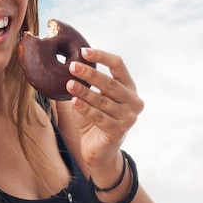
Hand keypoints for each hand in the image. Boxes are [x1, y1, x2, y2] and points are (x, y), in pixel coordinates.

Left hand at [57, 47, 143, 174]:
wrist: (98, 151)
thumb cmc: (94, 118)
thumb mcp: (92, 96)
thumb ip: (87, 82)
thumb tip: (69, 61)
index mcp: (129, 86)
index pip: (118, 65)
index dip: (101, 56)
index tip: (83, 51)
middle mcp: (133, 101)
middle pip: (110, 83)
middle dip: (90, 74)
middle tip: (72, 66)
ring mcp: (129, 117)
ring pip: (103, 100)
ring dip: (84, 91)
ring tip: (69, 84)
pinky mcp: (119, 131)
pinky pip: (99, 117)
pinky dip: (85, 109)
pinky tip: (74, 102)